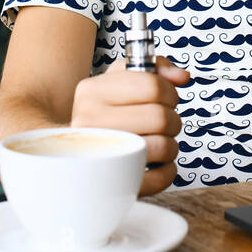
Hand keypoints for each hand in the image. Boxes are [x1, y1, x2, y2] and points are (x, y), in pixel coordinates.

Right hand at [70, 54, 190, 195]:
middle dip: (172, 119)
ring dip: (171, 145)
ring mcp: (99, 155)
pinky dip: (168, 171)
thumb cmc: (104, 113)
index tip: (166, 98)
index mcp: (91, 91)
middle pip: (160, 117)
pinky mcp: (114, 184)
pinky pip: (157, 179)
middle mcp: (89, 122)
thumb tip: (181, 77)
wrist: (70, 150)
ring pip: (162, 146)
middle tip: (163, 123)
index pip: (152, 86)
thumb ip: (155, 68)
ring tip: (158, 141)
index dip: (170, 92)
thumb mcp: (120, 79)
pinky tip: (158, 163)